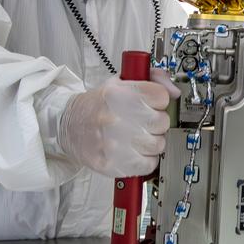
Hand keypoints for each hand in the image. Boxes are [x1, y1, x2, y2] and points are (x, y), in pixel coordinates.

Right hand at [59, 69, 178, 177]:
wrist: (68, 126)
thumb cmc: (97, 106)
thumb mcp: (120, 83)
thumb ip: (152, 79)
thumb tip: (175, 91)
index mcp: (118, 94)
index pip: (161, 96)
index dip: (157, 100)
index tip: (149, 103)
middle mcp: (116, 118)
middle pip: (162, 121)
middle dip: (154, 122)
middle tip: (141, 121)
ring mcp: (115, 143)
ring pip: (158, 144)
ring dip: (151, 141)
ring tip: (136, 136)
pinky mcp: (114, 164)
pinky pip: (149, 164)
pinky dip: (145, 159)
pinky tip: (133, 151)